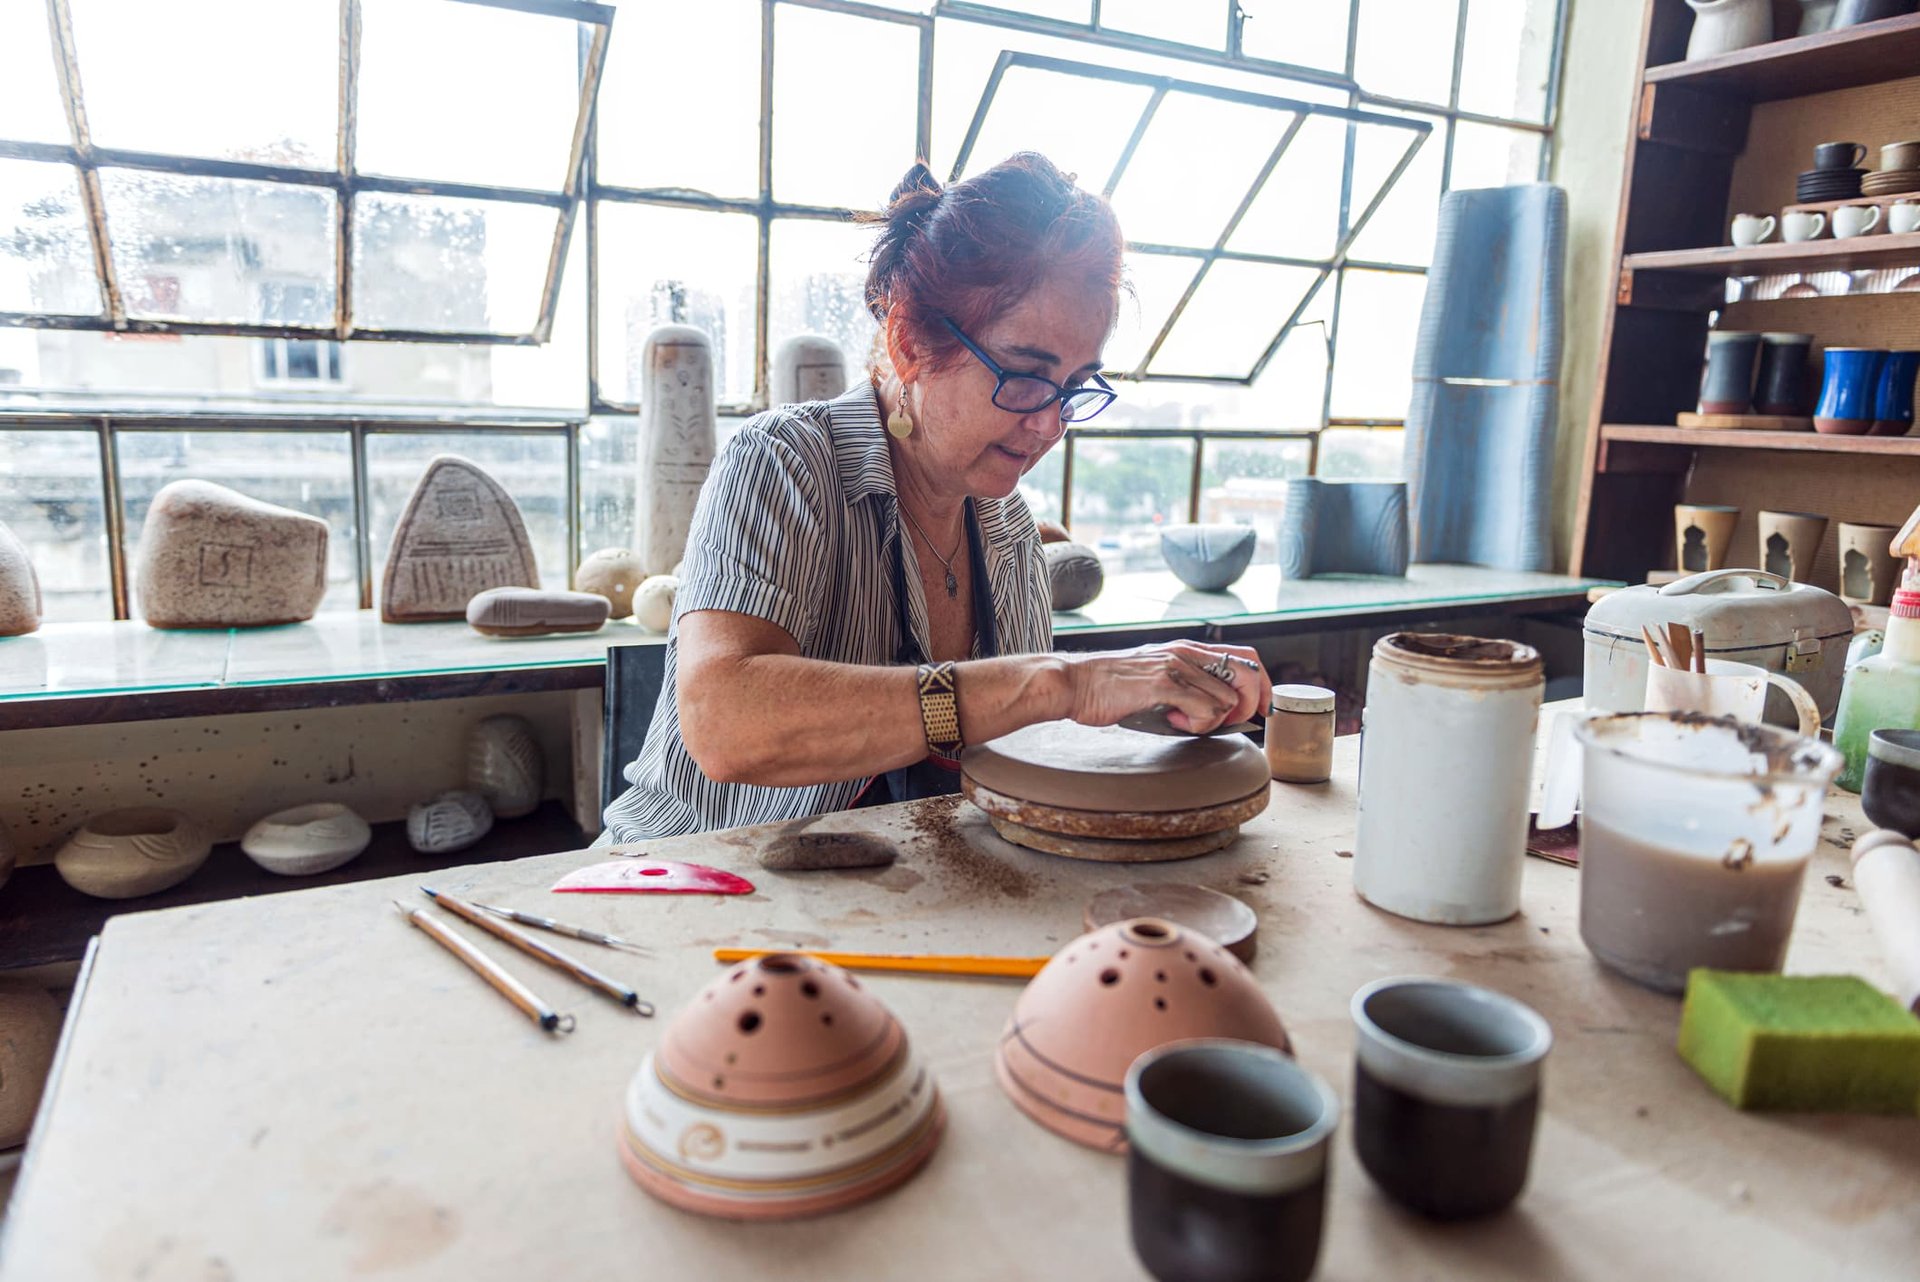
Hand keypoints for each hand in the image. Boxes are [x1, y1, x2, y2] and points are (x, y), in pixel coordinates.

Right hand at [1062, 642, 1271, 733]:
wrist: (1074, 683)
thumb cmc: (1109, 687)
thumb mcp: (1155, 674)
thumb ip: (1183, 682)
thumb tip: (1214, 707)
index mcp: (1187, 649)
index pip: (1247, 657)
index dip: (1263, 686)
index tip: (1258, 710)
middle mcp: (1186, 652)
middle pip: (1249, 676)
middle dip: (1246, 707)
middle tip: (1220, 722)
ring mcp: (1176, 666)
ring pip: (1228, 700)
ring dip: (1212, 721)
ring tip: (1182, 719)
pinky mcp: (1163, 684)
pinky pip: (1205, 710)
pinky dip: (1197, 724)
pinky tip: (1172, 719)